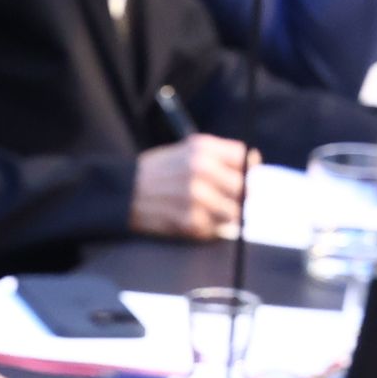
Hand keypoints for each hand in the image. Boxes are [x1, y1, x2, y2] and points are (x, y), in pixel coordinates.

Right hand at [130, 136, 255, 240]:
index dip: (246, 170)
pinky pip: (214, 229)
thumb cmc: (157, 172)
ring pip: (234, 212)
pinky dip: (208, 229)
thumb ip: (219, 154)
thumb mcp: (186, 150)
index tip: (242, 178)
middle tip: (228, 200)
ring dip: (225, 216)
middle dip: (239, 196)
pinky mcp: (189, 221)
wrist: (123, 192)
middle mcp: (201, 169)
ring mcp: (196, 197)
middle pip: (244, 187)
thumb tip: (253, 163)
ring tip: (207, 212)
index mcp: (202, 148)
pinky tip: (192, 220)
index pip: (244, 159)